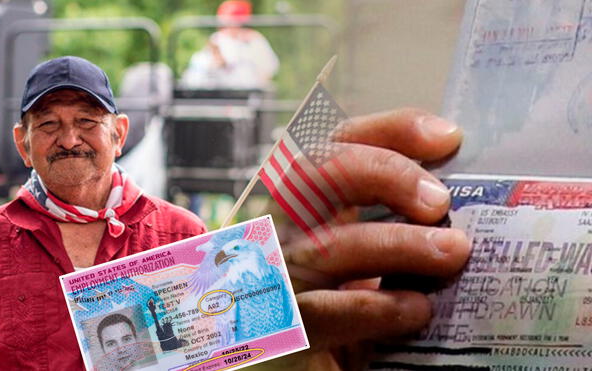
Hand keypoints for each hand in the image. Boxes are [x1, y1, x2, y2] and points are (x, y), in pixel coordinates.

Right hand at [255, 108, 470, 369]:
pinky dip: (373, 306)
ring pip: (323, 244)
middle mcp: (278, 232)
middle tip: (439, 200)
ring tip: (452, 252)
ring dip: (396, 244)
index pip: (335, 146)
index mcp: (303, 207)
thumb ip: (390, 226)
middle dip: (384, 174)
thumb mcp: (365, 257)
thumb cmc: (339, 309)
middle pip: (313, 174)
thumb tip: (458, 201)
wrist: (296, 364)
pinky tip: (416, 309)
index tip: (447, 138)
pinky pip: (320, 311)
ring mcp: (271, 280)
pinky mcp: (276, 330)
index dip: (387, 130)